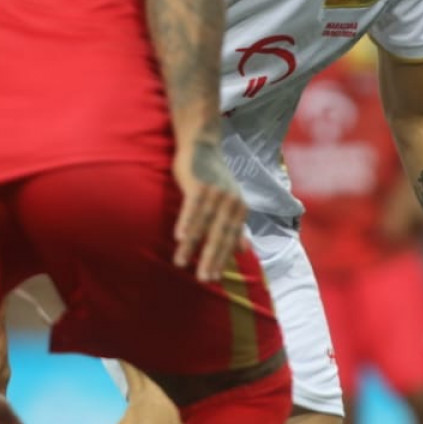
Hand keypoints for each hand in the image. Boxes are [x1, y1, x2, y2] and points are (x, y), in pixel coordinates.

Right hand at [172, 133, 247, 283]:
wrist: (204, 143)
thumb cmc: (214, 176)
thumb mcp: (231, 202)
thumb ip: (236, 227)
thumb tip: (244, 251)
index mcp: (239, 208)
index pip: (230, 239)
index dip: (222, 259)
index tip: (213, 278)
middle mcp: (230, 201)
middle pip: (219, 235)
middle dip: (210, 259)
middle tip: (203, 279)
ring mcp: (215, 192)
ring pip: (202, 225)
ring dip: (191, 246)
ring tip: (180, 263)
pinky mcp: (199, 184)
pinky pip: (191, 207)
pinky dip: (185, 222)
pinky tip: (178, 238)